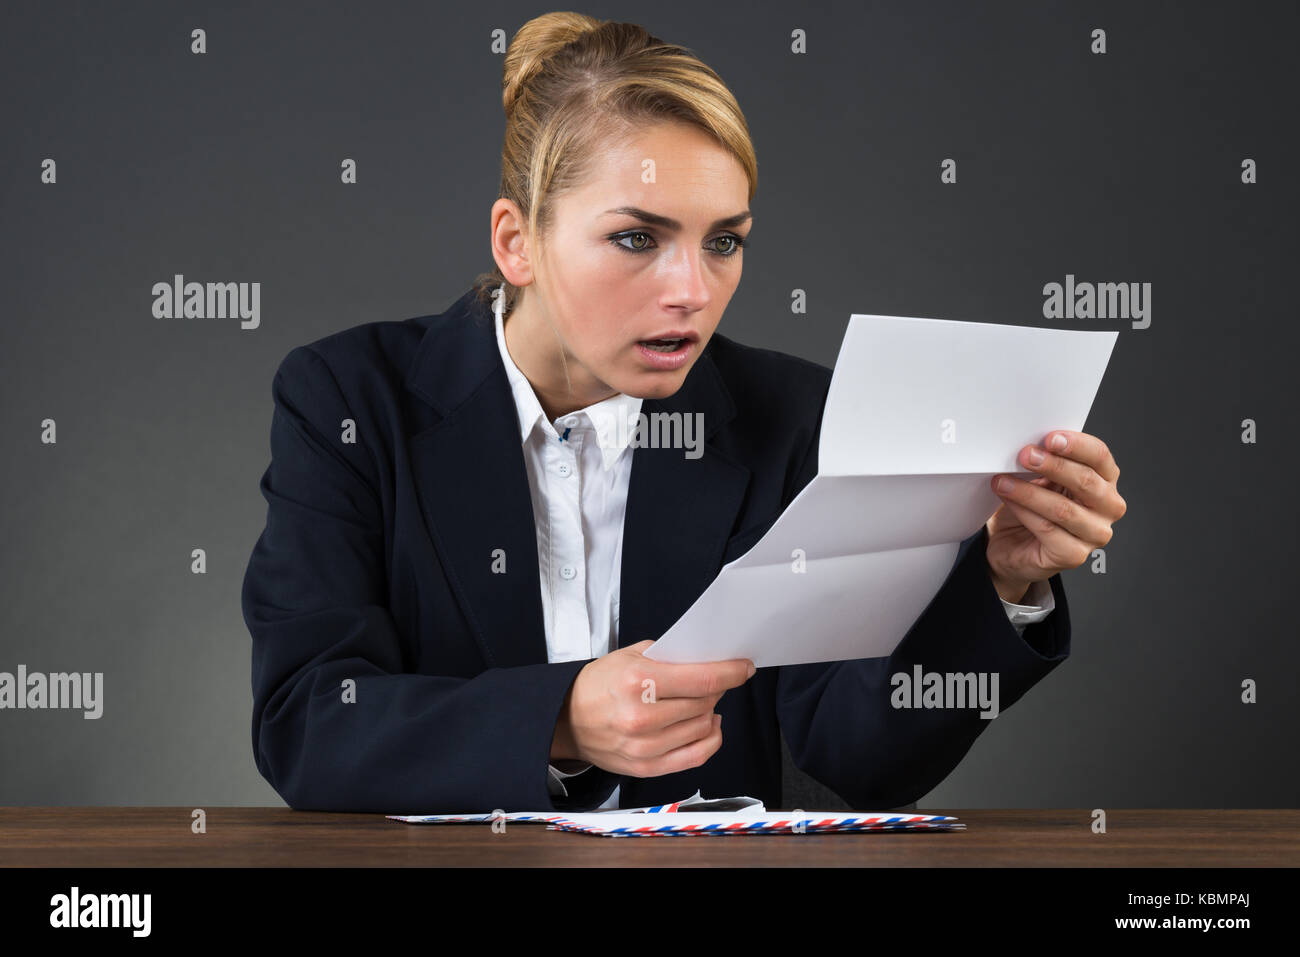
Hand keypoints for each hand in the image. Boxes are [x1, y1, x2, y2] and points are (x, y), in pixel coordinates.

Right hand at [550, 639, 754, 777]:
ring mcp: (645, 746)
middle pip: (705, 702)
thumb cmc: (599, 684)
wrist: (566, 719)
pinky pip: (696, 756)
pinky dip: (711, 739)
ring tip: (706, 701)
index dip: (731, 673)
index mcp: (637, 682)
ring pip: (703, 727)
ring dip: (711, 711)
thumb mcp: (629, 656)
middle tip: (716, 680)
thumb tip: (709, 660)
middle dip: (718, 689)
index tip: (744, 667)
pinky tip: (708, 724)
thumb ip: (669, 657)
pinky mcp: (647, 767)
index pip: (703, 679)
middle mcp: (642, 716)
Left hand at [986, 429, 1126, 601]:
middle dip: (1052, 466)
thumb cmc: (1030, 509)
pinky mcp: (1074, 555)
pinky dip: (1024, 512)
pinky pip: (1047, 529)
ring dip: (1029, 492)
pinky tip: (1008, 500)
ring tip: (1003, 480)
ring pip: (1063, 508)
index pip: (1100, 457)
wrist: (1011, 546)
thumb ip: (1045, 462)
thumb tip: (1030, 444)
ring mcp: (1094, 534)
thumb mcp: (1041, 478)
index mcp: (1105, 481)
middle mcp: (1107, 507)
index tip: (1050, 438)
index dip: (1077, 445)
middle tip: (1025, 455)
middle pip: (1086, 481)